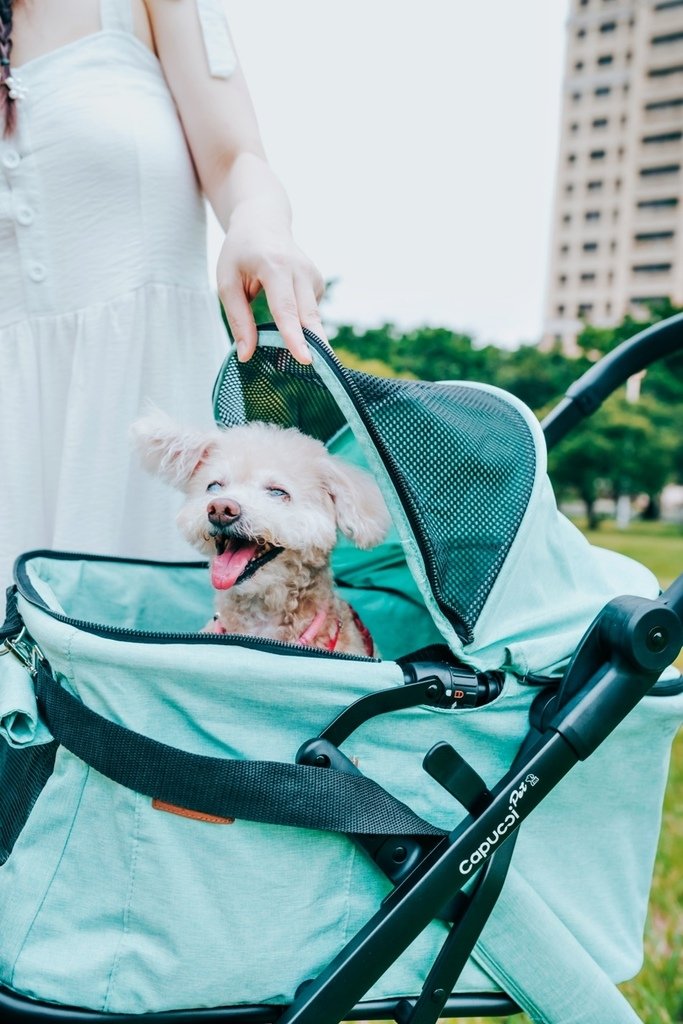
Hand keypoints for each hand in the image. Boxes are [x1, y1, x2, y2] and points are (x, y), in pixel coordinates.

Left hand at [216, 201, 326, 364]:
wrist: (263, 221)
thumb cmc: (240, 253)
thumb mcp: (227, 282)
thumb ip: (238, 319)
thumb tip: (246, 355)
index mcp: (274, 266)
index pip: (286, 308)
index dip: (295, 336)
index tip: (306, 358)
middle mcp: (300, 270)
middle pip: (310, 316)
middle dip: (315, 345)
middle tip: (321, 372)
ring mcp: (313, 275)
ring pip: (314, 317)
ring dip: (308, 340)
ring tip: (300, 356)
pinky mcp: (318, 282)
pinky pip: (310, 312)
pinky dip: (300, 323)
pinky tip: (287, 312)